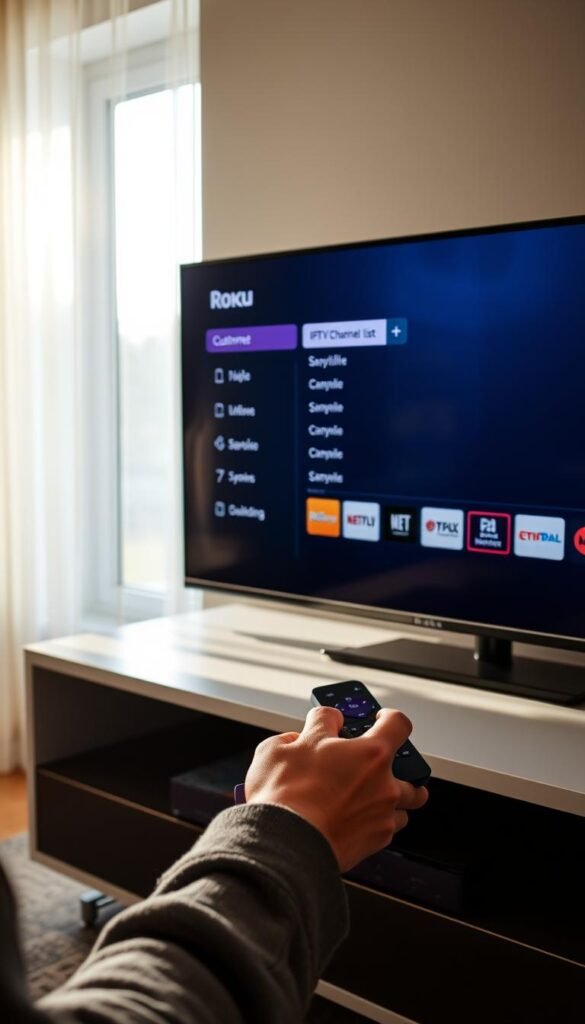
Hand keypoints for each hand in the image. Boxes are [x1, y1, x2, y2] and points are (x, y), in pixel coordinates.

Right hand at [244, 706, 428, 871]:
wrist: (284, 844)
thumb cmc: (284, 797)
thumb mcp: (284, 745)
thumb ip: (309, 730)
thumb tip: (314, 729)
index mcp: (370, 753)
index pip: (398, 723)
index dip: (390, 717)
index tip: (381, 719)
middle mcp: (385, 783)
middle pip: (412, 771)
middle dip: (399, 766)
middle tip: (375, 765)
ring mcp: (383, 814)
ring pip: (403, 803)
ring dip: (390, 797)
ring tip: (368, 795)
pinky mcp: (375, 841)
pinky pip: (385, 828)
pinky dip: (375, 822)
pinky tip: (354, 819)